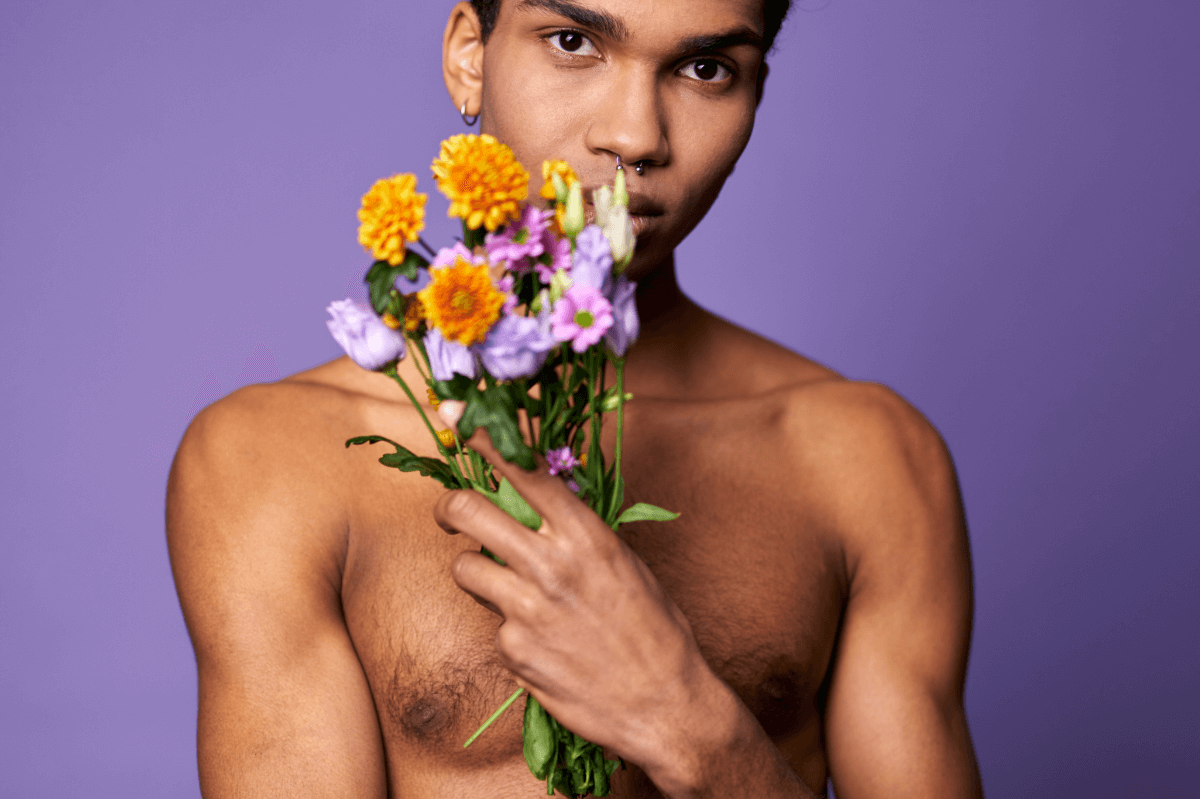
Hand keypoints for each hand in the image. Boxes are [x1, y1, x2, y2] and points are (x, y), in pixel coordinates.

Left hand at [432, 427, 726, 777]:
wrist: (664, 704)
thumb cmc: (654, 629)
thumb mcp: (625, 564)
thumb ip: (577, 533)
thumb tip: (537, 505)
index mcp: (585, 535)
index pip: (523, 472)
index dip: (487, 444)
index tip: (464, 427)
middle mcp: (550, 564)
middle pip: (468, 510)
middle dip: (449, 505)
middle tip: (449, 513)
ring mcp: (526, 609)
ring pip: (464, 569)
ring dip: (476, 573)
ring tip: (506, 588)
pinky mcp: (513, 651)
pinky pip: (492, 625)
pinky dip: (510, 629)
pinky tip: (544, 643)